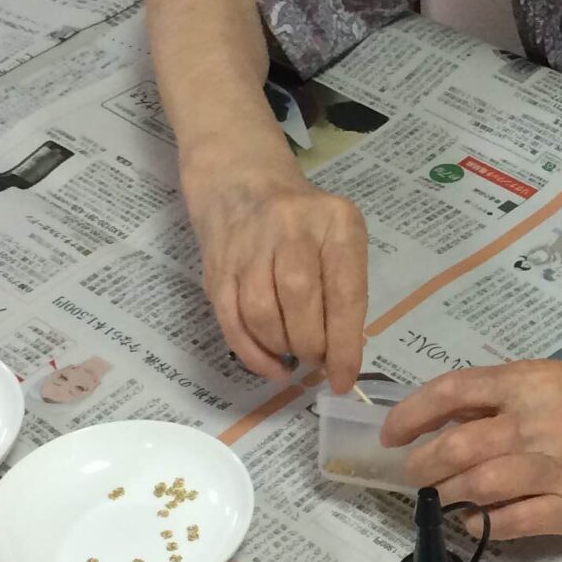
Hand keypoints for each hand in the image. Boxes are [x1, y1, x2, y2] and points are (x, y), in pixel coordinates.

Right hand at [186, 161, 369, 390]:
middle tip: (316, 358)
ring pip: (262, 315)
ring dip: (281, 348)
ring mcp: (248, 246)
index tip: (344, 379)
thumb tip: (342, 356)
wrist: (241, 182)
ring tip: (293, 353)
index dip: (345, 344)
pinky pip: (232, 321)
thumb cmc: (303, 221)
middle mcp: (291, 228)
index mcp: (335, 222)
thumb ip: (344, 289)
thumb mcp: (338, 238)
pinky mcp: (217, 268)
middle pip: (300, 303)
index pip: (345, 292)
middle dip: (311, 346)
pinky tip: (271, 366)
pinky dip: (253, 354)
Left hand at [389, 359, 561, 539]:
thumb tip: (448, 419)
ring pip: (476, 486)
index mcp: (529, 383)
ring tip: (441, 493)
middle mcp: (536, 425)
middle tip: (415, 471)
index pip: (451, 392)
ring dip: (447, 493)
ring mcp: (553, 470)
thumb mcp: (555, 378)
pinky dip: (481, 521)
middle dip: (423, 463)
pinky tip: (473, 517)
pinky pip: (509, 522)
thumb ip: (504, 398)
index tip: (392, 431)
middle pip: (455, 447)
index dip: (411, 413)